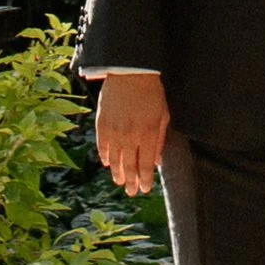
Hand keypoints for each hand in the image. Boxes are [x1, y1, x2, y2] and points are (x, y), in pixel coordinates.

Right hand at [95, 69, 170, 197]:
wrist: (130, 73)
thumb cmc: (151, 93)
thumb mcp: (163, 115)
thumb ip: (159, 140)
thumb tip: (157, 161)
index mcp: (148, 134)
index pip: (146, 165)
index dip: (145, 179)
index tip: (145, 189)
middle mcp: (130, 136)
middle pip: (129, 166)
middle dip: (131, 182)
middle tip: (131, 192)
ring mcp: (115, 131)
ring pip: (114, 159)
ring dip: (117, 173)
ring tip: (119, 181)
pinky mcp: (102, 124)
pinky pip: (102, 146)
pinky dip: (105, 156)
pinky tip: (107, 163)